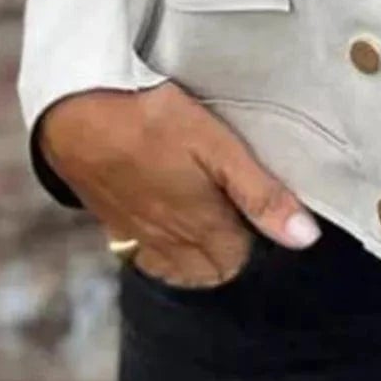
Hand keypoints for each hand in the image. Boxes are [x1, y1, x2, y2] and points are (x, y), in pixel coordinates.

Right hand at [37, 80, 320, 286]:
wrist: (74, 110)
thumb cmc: (152, 120)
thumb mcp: (218, 148)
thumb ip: (261, 194)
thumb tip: (306, 239)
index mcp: (201, 226)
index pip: (239, 259)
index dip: (256, 237)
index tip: (261, 209)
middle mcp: (168, 240)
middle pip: (209, 270)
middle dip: (230, 253)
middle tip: (241, 214)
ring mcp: (135, 234)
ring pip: (174, 267)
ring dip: (196, 256)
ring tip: (210, 222)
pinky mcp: (110, 220)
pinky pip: (140, 254)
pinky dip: (159, 252)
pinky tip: (166, 224)